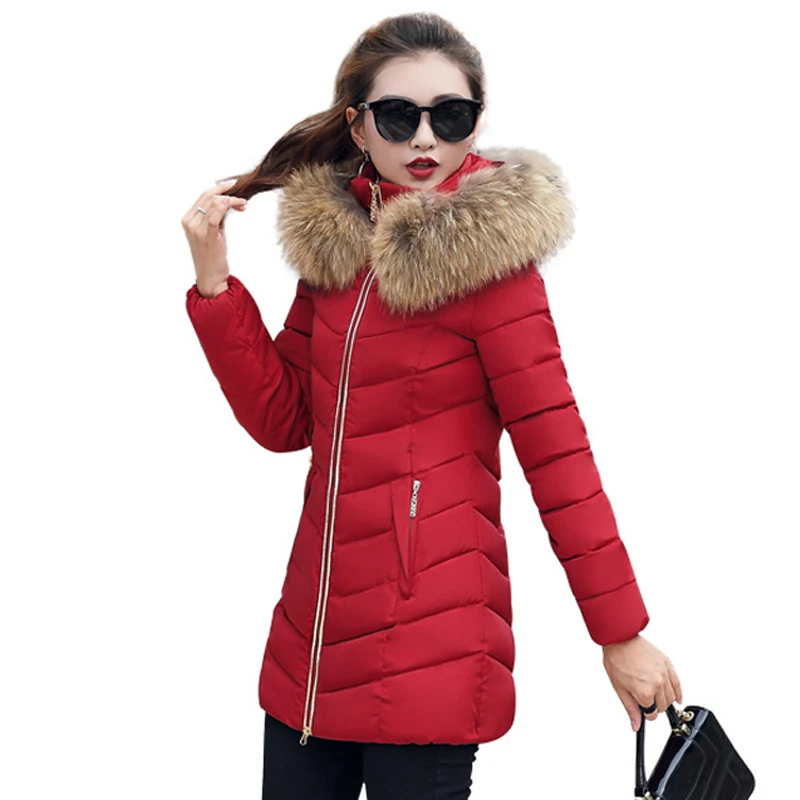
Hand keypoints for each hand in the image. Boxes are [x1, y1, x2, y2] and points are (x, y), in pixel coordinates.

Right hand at [181, 178, 247, 295]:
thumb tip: (228, 201)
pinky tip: (237, 204)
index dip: (219, 189)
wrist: (210, 276)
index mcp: (188, 219)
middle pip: (208, 196)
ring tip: (243, 205)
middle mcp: (190, 222)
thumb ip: (215, 216)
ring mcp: (197, 229)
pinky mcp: (208, 236)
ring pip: (214, 203)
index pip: (203, 196)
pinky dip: (226, 205)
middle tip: (242, 197)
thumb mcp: (212, 232)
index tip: (233, 185)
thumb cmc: (212, 255)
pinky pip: (215, 215)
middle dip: (227, 192)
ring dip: (232, 200)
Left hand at [602, 634, 682, 731]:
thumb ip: (631, 709)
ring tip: (654, 694)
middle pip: (662, 707)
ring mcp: (664, 674)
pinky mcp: (668, 665)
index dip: (646, 713)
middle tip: (645, 699)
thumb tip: (636, 726)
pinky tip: (677, 698)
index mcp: (644, 692)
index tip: (643, 709)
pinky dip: (678, 693)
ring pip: (671, 698)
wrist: (620, 638)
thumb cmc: (617, 659)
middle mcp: (657, 684)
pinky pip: (678, 684)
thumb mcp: (619, 688)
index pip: (651, 714)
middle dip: (654, 706)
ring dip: (664, 700)